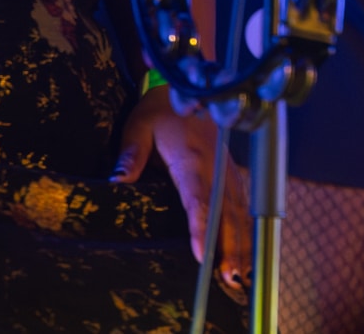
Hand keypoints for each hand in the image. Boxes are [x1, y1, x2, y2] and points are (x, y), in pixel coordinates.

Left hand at [112, 84, 250, 296]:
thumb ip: (131, 154)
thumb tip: (118, 180)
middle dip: (230, 246)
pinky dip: (245, 228)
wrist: (187, 85)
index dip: (201, 227)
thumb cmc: (160, 109)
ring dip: (241, 242)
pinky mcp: (229, 172)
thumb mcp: (139, 126)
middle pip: (226, 212)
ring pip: (239, 211)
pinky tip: (244, 249)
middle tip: (228, 278)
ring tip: (239, 275)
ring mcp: (226, 170)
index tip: (202, 254)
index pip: (199, 198)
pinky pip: (241, 204)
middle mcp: (215, 167)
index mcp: (193, 158)